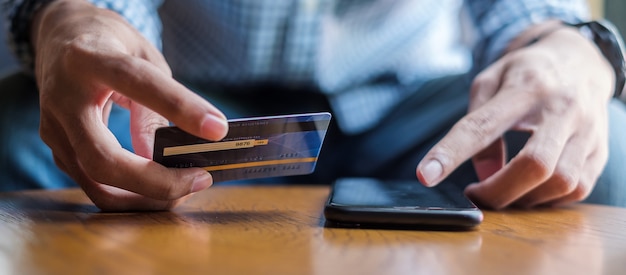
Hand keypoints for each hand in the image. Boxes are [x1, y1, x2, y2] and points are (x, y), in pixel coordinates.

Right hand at [32, 0, 227, 210]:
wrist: (58, 38)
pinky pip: (95, 184)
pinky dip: (132, 194)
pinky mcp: (57, 149)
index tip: (217, 129)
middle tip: (200, 180)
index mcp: (90, 58)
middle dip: (156, 182)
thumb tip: (177, 156)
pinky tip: (160, 186)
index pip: (136, 83)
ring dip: (146, 198)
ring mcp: (54, 128)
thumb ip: (159, 101)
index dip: (178, 107)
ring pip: (97, 183)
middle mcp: (64, 97)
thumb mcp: (142, 57)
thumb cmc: (111, 44)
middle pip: (103, 158)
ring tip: (186, 187)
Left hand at [416, 22, 613, 208]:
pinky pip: (578, 189)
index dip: (451, 153)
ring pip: (561, 182)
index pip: (482, 126)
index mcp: (524, 88)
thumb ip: (477, 123)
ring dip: (524, 199)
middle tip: (475, 194)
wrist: (580, 59)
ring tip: (503, 190)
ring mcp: (588, 130)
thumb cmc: (525, 73)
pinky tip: (530, 189)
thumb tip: (483, 174)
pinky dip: (548, 199)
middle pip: (533, 165)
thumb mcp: (490, 81)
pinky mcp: (600, 150)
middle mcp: (562, 109)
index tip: (425, 175)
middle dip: (497, 192)